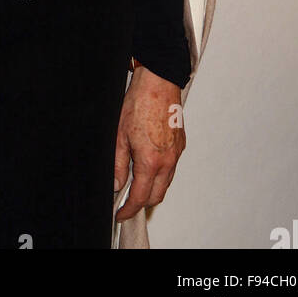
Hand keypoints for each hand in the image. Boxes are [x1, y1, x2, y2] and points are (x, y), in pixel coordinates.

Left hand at [113, 64, 184, 221]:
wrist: (159, 83)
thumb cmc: (139, 103)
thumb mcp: (119, 135)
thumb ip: (117, 164)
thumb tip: (116, 184)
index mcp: (150, 161)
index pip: (140, 197)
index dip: (129, 210)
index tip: (120, 213)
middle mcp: (167, 161)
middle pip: (156, 195)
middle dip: (142, 203)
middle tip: (127, 203)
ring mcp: (176, 154)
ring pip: (166, 183)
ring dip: (152, 189)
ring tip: (136, 185)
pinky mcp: (180, 145)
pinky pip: (171, 168)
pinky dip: (161, 174)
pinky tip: (149, 166)